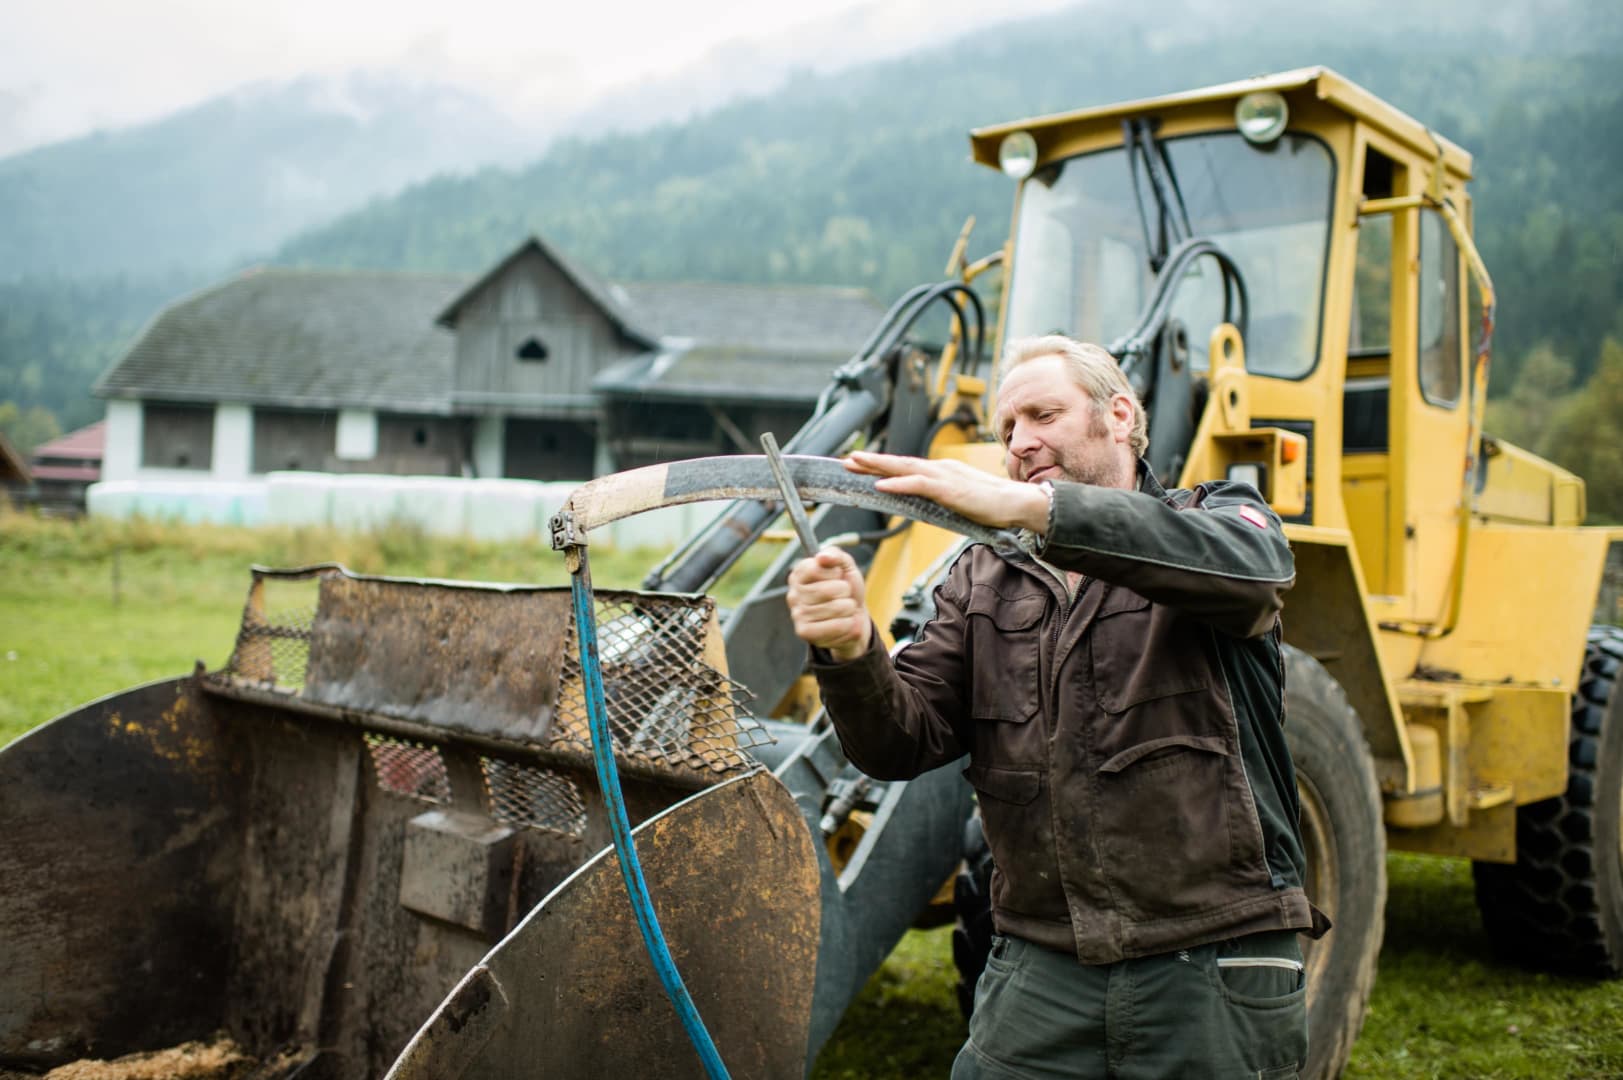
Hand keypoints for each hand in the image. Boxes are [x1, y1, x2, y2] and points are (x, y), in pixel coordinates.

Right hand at [787, 548, 871, 661]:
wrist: (855, 616)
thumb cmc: (846, 589)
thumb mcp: (846, 566)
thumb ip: (835, 555)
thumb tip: (822, 557)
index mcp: (799, 573)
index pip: (817, 568)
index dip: (835, 572)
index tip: (837, 576)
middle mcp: (793, 593)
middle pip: (828, 590)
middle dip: (845, 592)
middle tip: (843, 595)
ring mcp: (797, 614)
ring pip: (836, 608)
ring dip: (849, 608)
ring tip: (844, 609)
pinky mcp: (805, 632)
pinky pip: (836, 626)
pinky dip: (848, 624)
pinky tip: (844, 622)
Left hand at [844, 451, 1050, 533]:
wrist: (1017, 504)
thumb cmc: (992, 506)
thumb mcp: (960, 502)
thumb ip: (941, 501)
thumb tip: (924, 507)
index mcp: (942, 472)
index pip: (906, 467)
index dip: (882, 466)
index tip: (860, 466)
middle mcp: (940, 468)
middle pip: (899, 462)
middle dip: (871, 462)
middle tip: (846, 459)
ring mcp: (945, 477)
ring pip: (904, 468)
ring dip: (877, 466)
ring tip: (854, 464)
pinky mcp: (950, 490)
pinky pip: (919, 485)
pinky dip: (898, 484)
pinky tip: (881, 485)